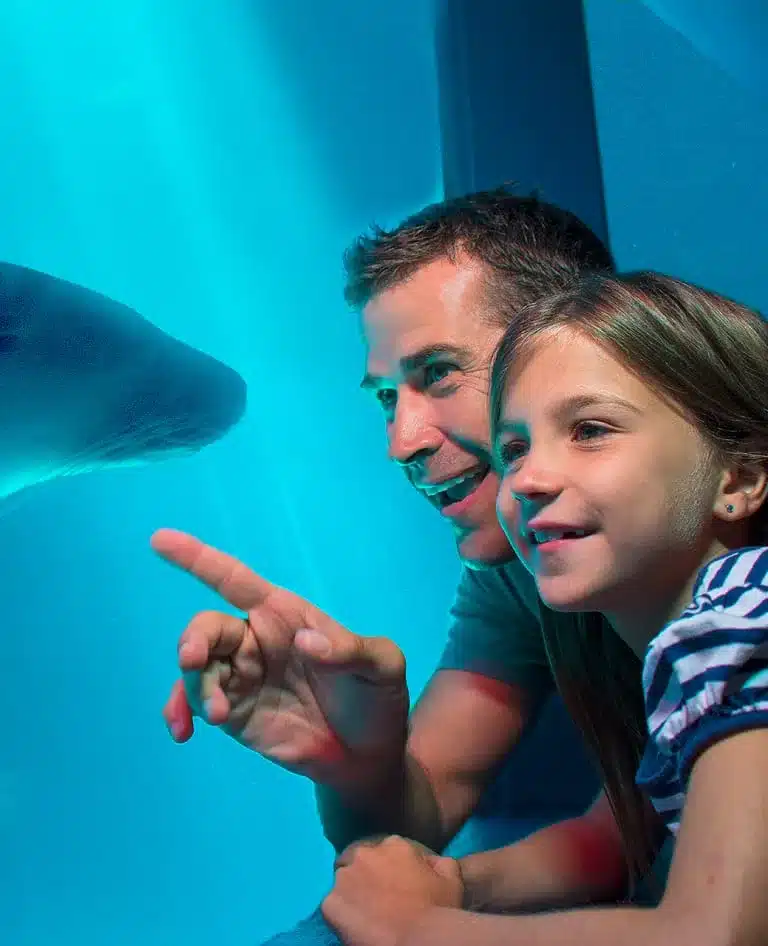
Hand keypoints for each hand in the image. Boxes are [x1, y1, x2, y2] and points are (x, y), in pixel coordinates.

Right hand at [153, 529, 409, 784]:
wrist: (369, 756)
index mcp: (284, 614)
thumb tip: (305, 641)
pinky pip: (194, 701)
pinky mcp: (233, 712)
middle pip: (207, 627)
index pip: (234, 579)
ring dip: (194, 686)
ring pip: (196, 667)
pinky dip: (180, 710)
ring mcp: (240, 676)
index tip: (160, 540)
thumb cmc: (377, 696)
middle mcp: (255, 639)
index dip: (198, 558)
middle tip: (193, 660)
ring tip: (216, 714)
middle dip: (193, 639)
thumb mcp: (382, 666)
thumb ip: (351, 651)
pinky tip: (183, 731)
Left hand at [322, 835, 463, 945]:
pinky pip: (332, 906)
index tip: (397, 886)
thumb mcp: (451, 878)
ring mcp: (345, 878)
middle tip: (381, 901)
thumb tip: (429, 862)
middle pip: (363, 863)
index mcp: (393, 845)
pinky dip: (340, 914)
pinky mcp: (330, 903)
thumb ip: (440, 861)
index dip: (392, 869)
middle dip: (369, 877)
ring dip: (354, 893)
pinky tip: (355, 925)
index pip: (388, 852)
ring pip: (345, 883)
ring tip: (366, 914)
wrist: (419, 940)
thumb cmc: (438, 909)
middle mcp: (365, 854)